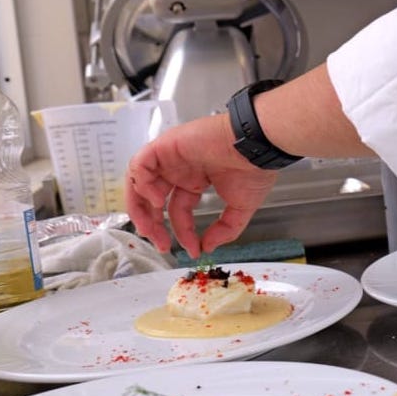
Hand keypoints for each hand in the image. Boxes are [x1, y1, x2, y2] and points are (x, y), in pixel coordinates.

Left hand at [125, 113, 278, 257]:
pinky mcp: (165, 146)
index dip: (183, 233)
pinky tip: (158, 200)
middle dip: (153, 225)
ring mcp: (171, 157)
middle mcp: (179, 170)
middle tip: (161, 245)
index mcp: (195, 181)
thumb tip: (209, 247)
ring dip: (140, 209)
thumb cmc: (253, 168)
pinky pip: (140, 165)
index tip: (194, 249)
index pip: (179, 211)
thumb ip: (225, 229)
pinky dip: (143, 185)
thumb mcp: (241, 207)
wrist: (257, 147)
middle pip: (153, 200)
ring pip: (139, 183)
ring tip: (150, 228)